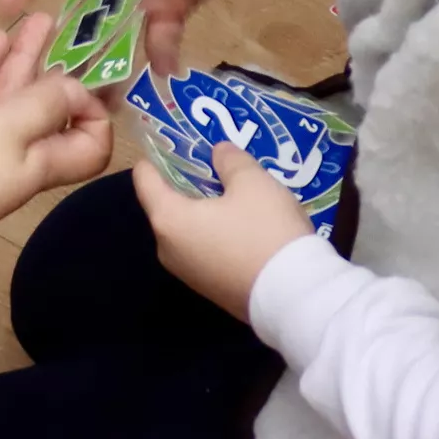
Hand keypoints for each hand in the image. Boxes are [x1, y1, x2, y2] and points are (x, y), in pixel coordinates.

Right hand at [0, 16, 113, 264]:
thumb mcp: (8, 130)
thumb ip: (44, 104)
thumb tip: (75, 88)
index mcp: (41, 158)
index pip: (88, 142)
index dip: (94, 112)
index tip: (91, 76)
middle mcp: (15, 149)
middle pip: (46, 105)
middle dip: (57, 67)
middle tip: (68, 26)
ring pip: (7, 93)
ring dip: (22, 58)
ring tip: (35, 19)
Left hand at [136, 140, 316, 321]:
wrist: (294, 297)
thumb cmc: (265, 231)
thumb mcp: (252, 182)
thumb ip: (229, 160)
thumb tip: (218, 153)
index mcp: (168, 219)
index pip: (144, 178)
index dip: (156, 156)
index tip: (175, 141)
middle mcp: (168, 249)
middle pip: (166, 205)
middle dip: (187, 183)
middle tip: (213, 164)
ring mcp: (187, 274)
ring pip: (187, 229)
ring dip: (205, 209)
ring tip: (234, 192)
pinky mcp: (210, 290)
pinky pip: (203, 250)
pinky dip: (215, 233)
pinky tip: (244, 224)